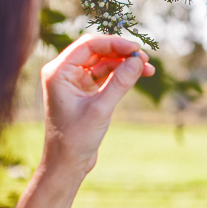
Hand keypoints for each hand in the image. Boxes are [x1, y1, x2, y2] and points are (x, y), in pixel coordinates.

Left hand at [14, 35, 153, 207]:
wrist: (67, 163)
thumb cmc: (76, 138)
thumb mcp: (101, 108)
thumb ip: (120, 82)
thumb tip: (138, 60)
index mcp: (58, 72)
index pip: (88, 45)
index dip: (114, 43)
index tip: (136, 49)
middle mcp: (64, 73)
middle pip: (96, 50)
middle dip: (121, 52)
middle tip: (144, 58)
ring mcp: (73, 82)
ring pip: (102, 62)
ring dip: (123, 64)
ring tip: (147, 69)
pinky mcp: (83, 92)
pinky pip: (104, 75)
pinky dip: (120, 75)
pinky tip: (137, 76)